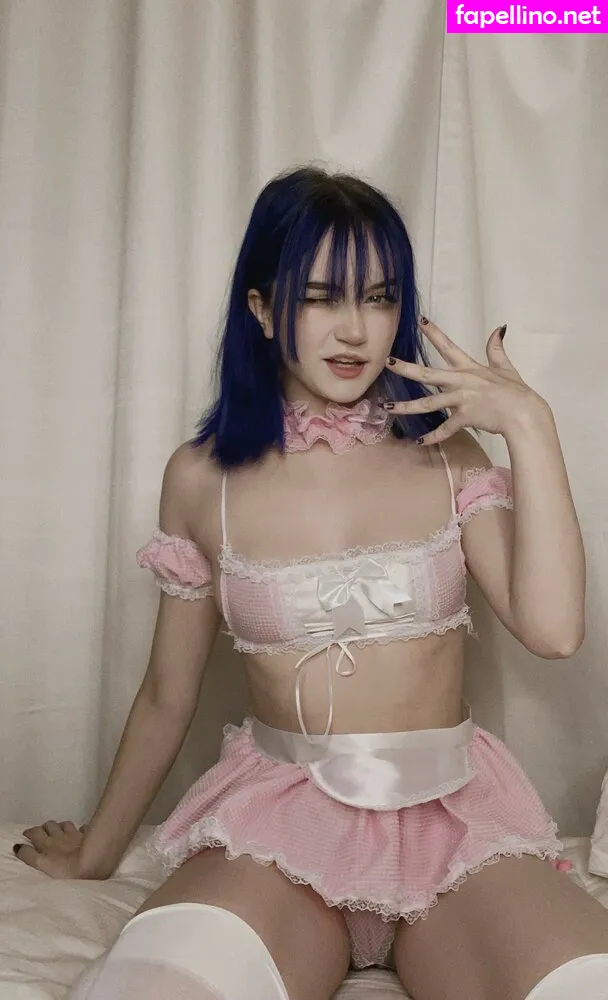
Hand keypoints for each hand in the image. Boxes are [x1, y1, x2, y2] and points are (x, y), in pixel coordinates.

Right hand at [13, 820, 91, 878]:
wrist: (90, 865)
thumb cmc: (64, 868)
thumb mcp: (41, 864)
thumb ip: (29, 856)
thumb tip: (18, 847)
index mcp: (47, 843)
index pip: (36, 832)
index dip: (30, 832)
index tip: (27, 834)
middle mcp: (60, 836)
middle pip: (50, 825)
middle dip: (45, 827)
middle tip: (43, 832)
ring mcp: (75, 835)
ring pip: (66, 824)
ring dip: (62, 826)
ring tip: (60, 830)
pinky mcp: (88, 837)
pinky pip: (83, 829)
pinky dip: (81, 829)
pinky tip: (82, 832)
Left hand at [384, 317, 547, 445]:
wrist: (524, 413)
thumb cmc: (517, 392)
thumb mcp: (506, 367)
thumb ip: (497, 349)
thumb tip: (499, 329)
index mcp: (470, 368)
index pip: (448, 347)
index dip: (435, 333)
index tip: (421, 321)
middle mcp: (461, 382)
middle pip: (427, 374)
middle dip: (405, 368)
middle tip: (387, 362)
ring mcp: (461, 400)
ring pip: (428, 404)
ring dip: (406, 406)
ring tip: (388, 407)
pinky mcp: (464, 417)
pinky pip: (444, 429)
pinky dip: (433, 437)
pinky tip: (419, 441)